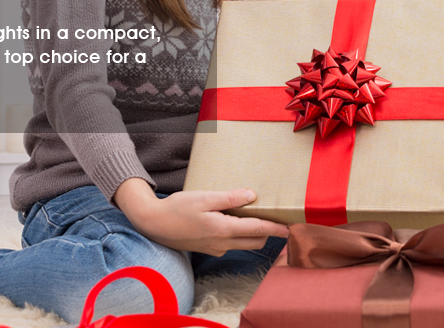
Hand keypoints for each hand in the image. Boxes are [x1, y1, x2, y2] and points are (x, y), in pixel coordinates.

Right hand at [113, 178, 288, 255]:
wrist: (153, 224)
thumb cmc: (177, 208)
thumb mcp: (203, 198)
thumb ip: (229, 198)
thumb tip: (251, 196)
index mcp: (223, 230)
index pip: (257, 230)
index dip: (276, 229)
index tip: (290, 228)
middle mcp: (222, 243)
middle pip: (255, 241)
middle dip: (269, 233)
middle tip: (279, 220)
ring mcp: (215, 248)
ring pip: (244, 244)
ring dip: (255, 234)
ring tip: (259, 218)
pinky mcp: (209, 248)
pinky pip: (232, 244)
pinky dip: (240, 235)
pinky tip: (236, 221)